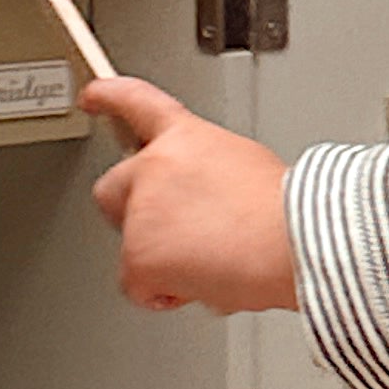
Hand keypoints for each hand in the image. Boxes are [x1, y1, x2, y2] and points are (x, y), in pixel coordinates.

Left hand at [85, 79, 299, 315]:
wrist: (295, 243)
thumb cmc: (285, 213)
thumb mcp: (247, 166)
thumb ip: (205, 173)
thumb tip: (199, 198)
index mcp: (185, 137)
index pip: (136, 102)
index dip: (109, 97)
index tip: (93, 95)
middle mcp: (155, 166)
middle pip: (112, 188)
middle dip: (133, 214)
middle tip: (170, 233)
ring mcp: (142, 210)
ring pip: (129, 245)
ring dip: (161, 260)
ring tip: (212, 262)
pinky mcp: (138, 255)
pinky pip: (136, 285)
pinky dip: (164, 293)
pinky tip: (201, 282)